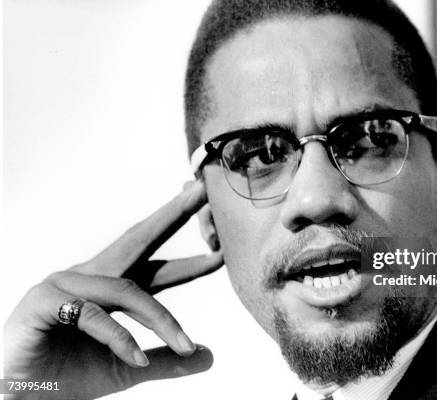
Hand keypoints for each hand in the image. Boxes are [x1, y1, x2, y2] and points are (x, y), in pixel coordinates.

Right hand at [3, 180, 222, 398]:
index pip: (158, 267)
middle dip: (173, 214)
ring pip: (127, 290)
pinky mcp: (45, 302)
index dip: (192, 260)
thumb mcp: (127, 368)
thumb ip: (166, 360)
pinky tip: (136, 359)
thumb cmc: (64, 377)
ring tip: (182, 344)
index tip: (224, 251)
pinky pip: (93, 314)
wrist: (18, 399)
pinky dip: (119, 338)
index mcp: (109, 289)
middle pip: (139, 239)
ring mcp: (66, 284)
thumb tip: (208, 355)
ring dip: (159, 318)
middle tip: (203, 191)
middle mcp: (90, 276)